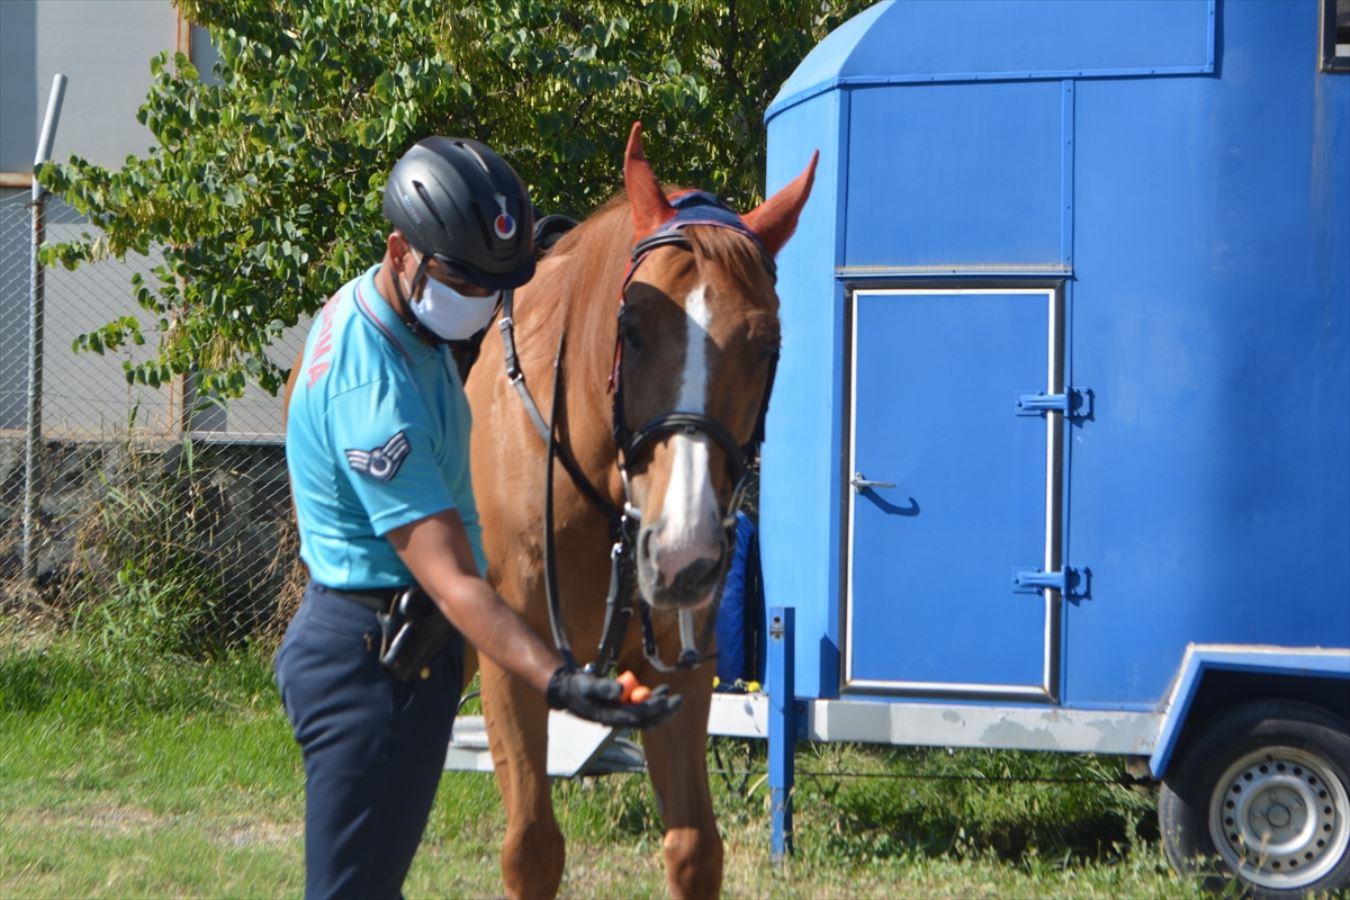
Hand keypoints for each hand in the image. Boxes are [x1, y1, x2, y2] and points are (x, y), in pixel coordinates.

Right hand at [546, 668, 681, 728]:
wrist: (567, 692)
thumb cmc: (578, 688)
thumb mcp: (587, 685)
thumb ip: (603, 688)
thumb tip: (620, 690)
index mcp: (612, 717)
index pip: (638, 716)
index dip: (654, 709)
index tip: (667, 698)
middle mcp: (619, 720)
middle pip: (647, 720)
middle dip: (665, 711)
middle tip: (680, 699)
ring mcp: (621, 715)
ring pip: (646, 716)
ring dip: (661, 707)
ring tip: (671, 692)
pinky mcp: (621, 710)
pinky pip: (641, 709)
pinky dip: (652, 701)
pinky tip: (660, 691)